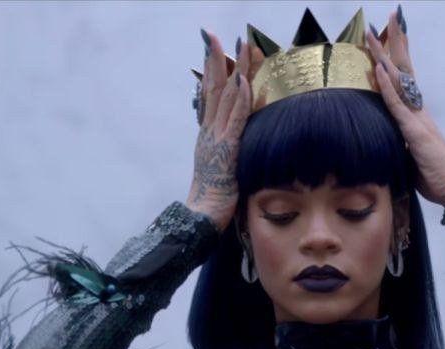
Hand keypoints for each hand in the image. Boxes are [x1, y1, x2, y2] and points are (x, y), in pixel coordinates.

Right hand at [186, 30, 251, 231]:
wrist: (201, 217)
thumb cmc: (215, 197)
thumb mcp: (220, 165)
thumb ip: (226, 148)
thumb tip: (235, 139)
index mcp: (208, 134)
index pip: (210, 95)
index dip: (213, 71)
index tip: (215, 48)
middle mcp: (209, 131)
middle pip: (212, 88)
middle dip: (215, 59)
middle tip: (213, 34)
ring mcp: (216, 138)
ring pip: (225, 97)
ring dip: (234, 70)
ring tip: (238, 46)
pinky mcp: (227, 150)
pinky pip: (235, 120)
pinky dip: (240, 99)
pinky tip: (243, 81)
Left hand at [366, 9, 444, 205]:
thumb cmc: (433, 175)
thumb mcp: (410, 154)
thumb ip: (400, 141)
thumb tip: (384, 138)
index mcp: (417, 113)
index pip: (405, 77)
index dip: (398, 54)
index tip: (391, 32)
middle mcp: (418, 109)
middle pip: (404, 68)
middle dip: (396, 41)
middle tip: (390, 15)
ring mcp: (417, 117)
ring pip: (398, 80)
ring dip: (385, 56)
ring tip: (374, 34)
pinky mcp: (414, 130)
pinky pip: (397, 104)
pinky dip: (387, 86)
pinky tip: (379, 69)